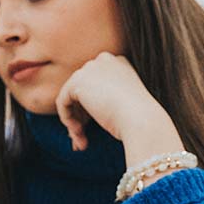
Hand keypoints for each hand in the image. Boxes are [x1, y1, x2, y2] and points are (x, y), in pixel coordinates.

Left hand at [56, 52, 184, 167]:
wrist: (141, 119)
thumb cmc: (138, 118)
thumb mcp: (123, 105)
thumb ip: (102, 101)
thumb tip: (79, 115)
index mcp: (119, 63)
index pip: (95, 85)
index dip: (90, 108)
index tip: (92, 128)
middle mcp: (104, 60)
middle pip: (82, 90)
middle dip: (80, 116)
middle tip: (82, 138)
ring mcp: (90, 68)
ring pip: (71, 97)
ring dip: (74, 121)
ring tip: (80, 142)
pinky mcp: (77, 81)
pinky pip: (62, 101)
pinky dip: (67, 119)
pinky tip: (78, 133)